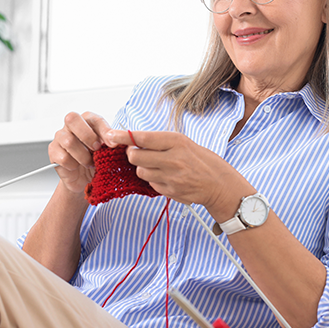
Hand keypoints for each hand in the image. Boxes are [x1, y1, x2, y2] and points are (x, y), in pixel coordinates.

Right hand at [49, 112, 114, 193]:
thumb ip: (111, 143)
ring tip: (89, 163)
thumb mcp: (107, 150)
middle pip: (72, 119)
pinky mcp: (53, 151)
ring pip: (68, 141)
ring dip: (83, 156)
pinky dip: (73, 165)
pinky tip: (76, 167)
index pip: (93, 118)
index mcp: (86, 121)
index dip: (104, 130)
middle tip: (96, 149)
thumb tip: (116, 141)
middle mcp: (71, 126)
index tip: (113, 144)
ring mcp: (60, 137)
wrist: (84, 178)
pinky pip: (63, 157)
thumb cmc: (96, 159)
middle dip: (87, 135)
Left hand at [105, 129, 245, 212]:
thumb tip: (132, 140)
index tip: (110, 135)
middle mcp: (173, 158)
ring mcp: (171, 177)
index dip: (123, 136)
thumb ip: (159, 141)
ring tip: (157, 165)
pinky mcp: (170, 191)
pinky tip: (166, 177)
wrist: (218, 183)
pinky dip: (153, 180)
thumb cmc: (199, 159)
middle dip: (132, 154)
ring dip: (143, 168)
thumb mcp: (183, 143)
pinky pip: (150, 184)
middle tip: (138, 153)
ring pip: (140, 171)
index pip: (142, 137)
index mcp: (176, 141)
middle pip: (135, 157)